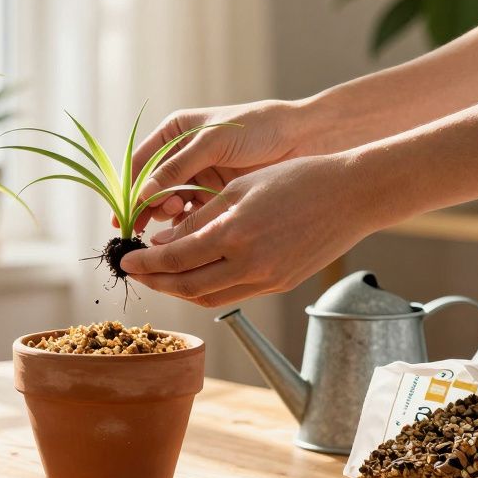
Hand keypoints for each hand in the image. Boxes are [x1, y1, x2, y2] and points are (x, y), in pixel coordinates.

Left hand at [120, 153, 388, 307]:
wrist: (352, 196)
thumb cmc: (296, 180)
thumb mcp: (238, 189)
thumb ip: (199, 219)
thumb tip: (163, 242)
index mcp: (235, 233)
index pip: (175, 258)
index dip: (146, 262)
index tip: (126, 259)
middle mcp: (250, 264)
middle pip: (187, 286)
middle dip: (156, 282)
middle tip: (136, 271)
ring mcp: (267, 279)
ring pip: (208, 297)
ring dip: (178, 290)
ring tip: (160, 276)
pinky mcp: (279, 285)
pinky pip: (231, 295)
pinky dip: (206, 290)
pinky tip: (194, 276)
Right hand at [125, 100, 310, 232]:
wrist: (303, 137)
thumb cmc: (257, 127)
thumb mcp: (213, 142)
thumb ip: (177, 168)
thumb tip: (145, 194)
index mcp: (175, 132)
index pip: (141, 162)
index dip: (130, 187)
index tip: (122, 212)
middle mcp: (183, 155)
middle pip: (153, 186)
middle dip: (149, 204)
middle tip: (144, 224)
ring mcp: (199, 176)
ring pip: (171, 202)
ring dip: (168, 213)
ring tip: (176, 213)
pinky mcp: (216, 195)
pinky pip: (193, 213)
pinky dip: (188, 223)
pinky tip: (188, 228)